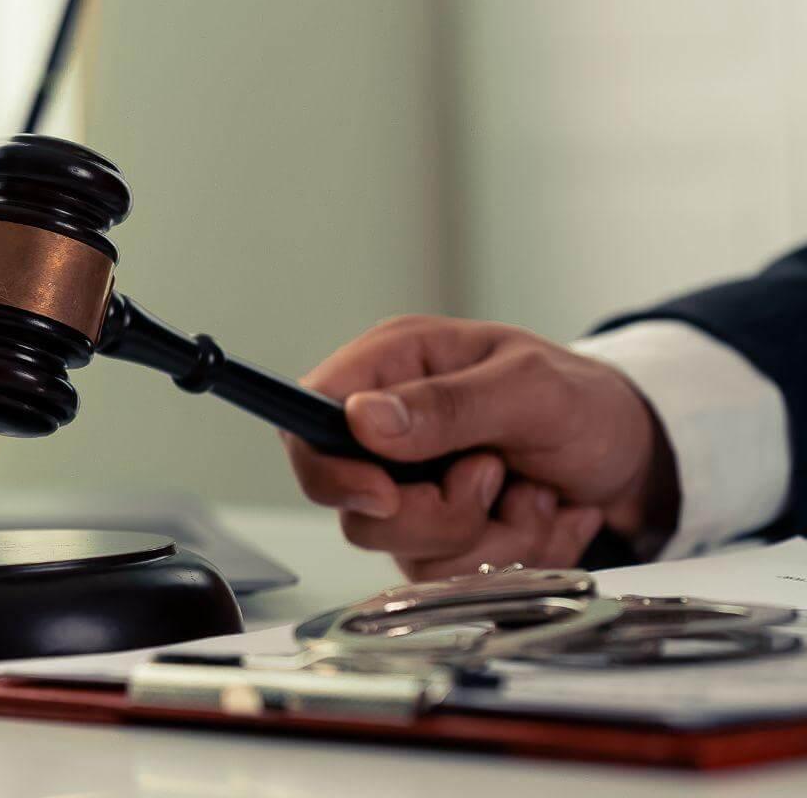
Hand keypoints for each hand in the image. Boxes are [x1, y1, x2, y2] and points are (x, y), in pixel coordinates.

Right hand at [284, 316, 679, 577]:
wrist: (638, 456)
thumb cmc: (585, 403)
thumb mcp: (530, 389)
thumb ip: (447, 405)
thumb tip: (360, 417)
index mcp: (393, 368)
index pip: (305, 422)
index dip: (329, 469)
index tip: (384, 495)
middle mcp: (390, 431)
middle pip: (355, 507)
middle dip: (439, 512)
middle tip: (495, 475)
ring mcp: (413, 488)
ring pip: (405, 549)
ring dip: (488, 535)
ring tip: (530, 492)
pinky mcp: (441, 534)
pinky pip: (451, 575)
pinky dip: (512, 554)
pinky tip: (540, 514)